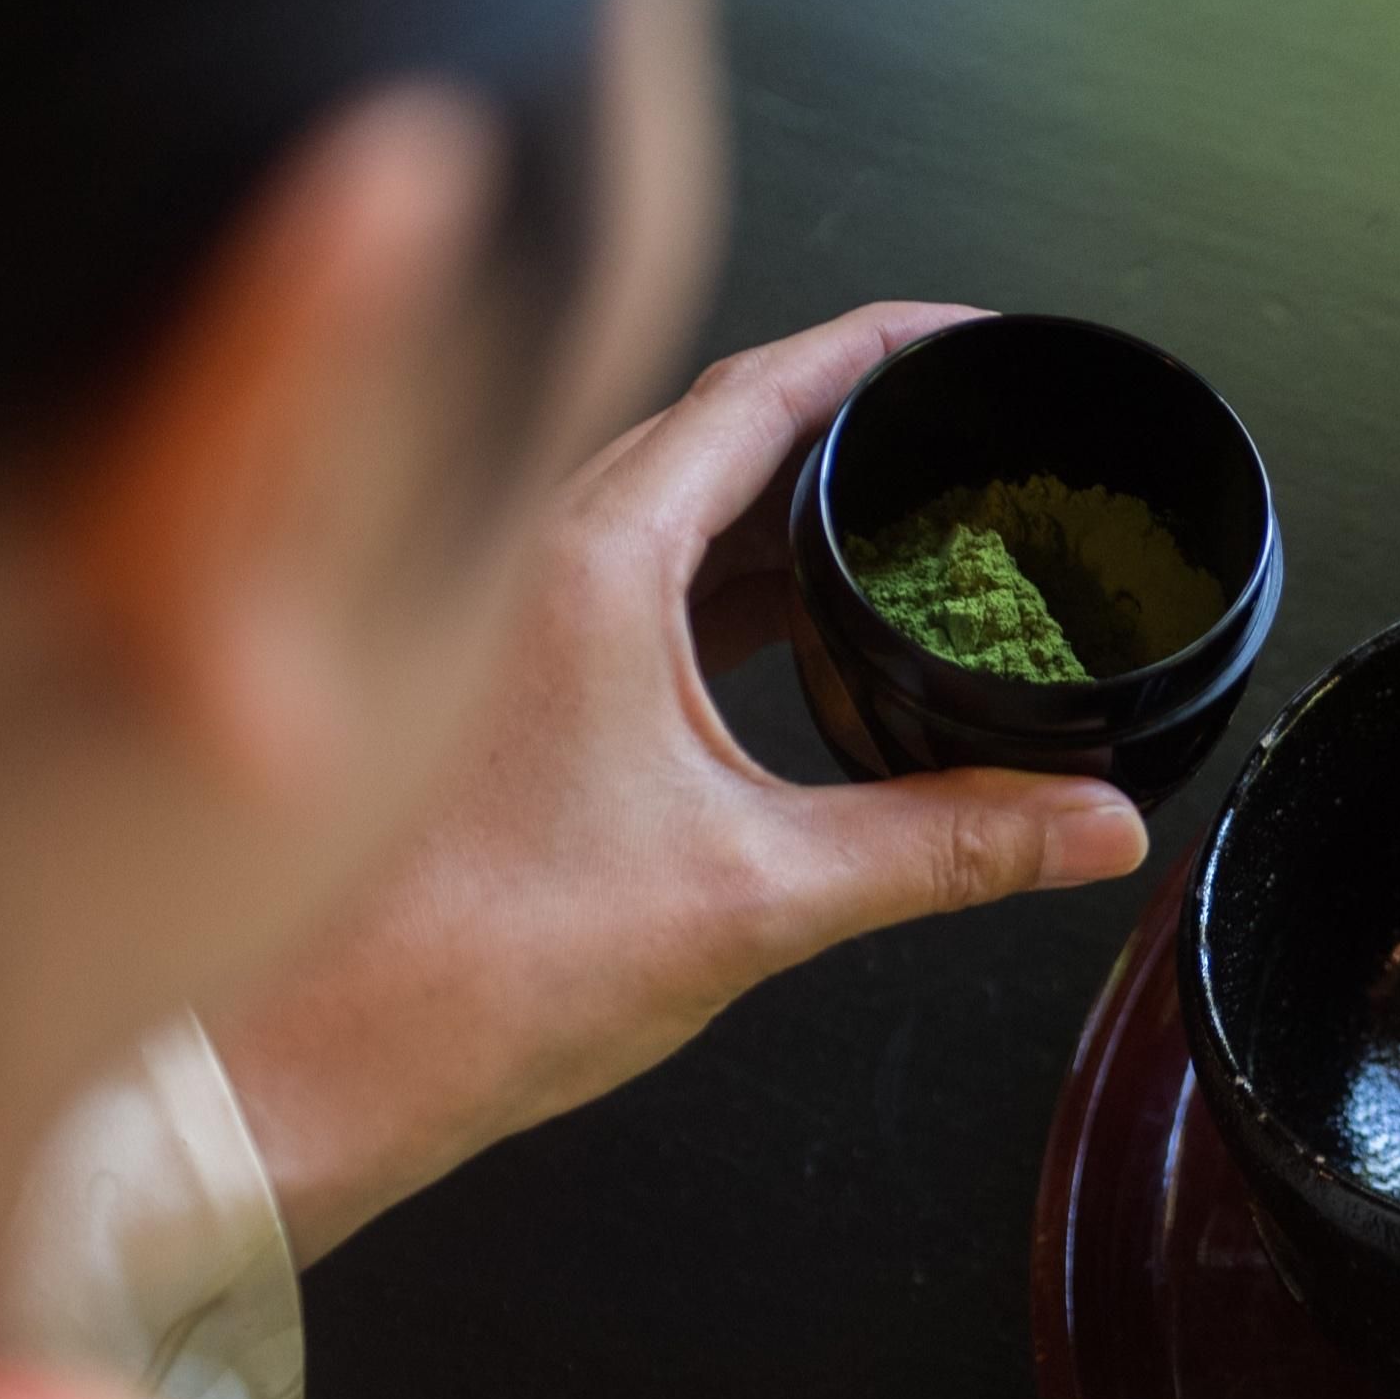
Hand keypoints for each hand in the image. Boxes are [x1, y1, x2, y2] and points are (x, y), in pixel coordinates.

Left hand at [209, 302, 1148, 1258]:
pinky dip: (724, 577)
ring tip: (898, 522)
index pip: (763, 386)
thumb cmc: (466, 971)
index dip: (884, 346)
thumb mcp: (756, 897)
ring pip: (667, 502)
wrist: (316, 1064)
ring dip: (781, 502)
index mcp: (591, 558)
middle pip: (718, 427)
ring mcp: (501, 610)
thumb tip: (1083, 824)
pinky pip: (630, 575)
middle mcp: (529, 553)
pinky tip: (787, 630)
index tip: (969, 334)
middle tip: (955, 425)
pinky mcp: (494, 676)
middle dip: (850, 418)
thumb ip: (945, 847)